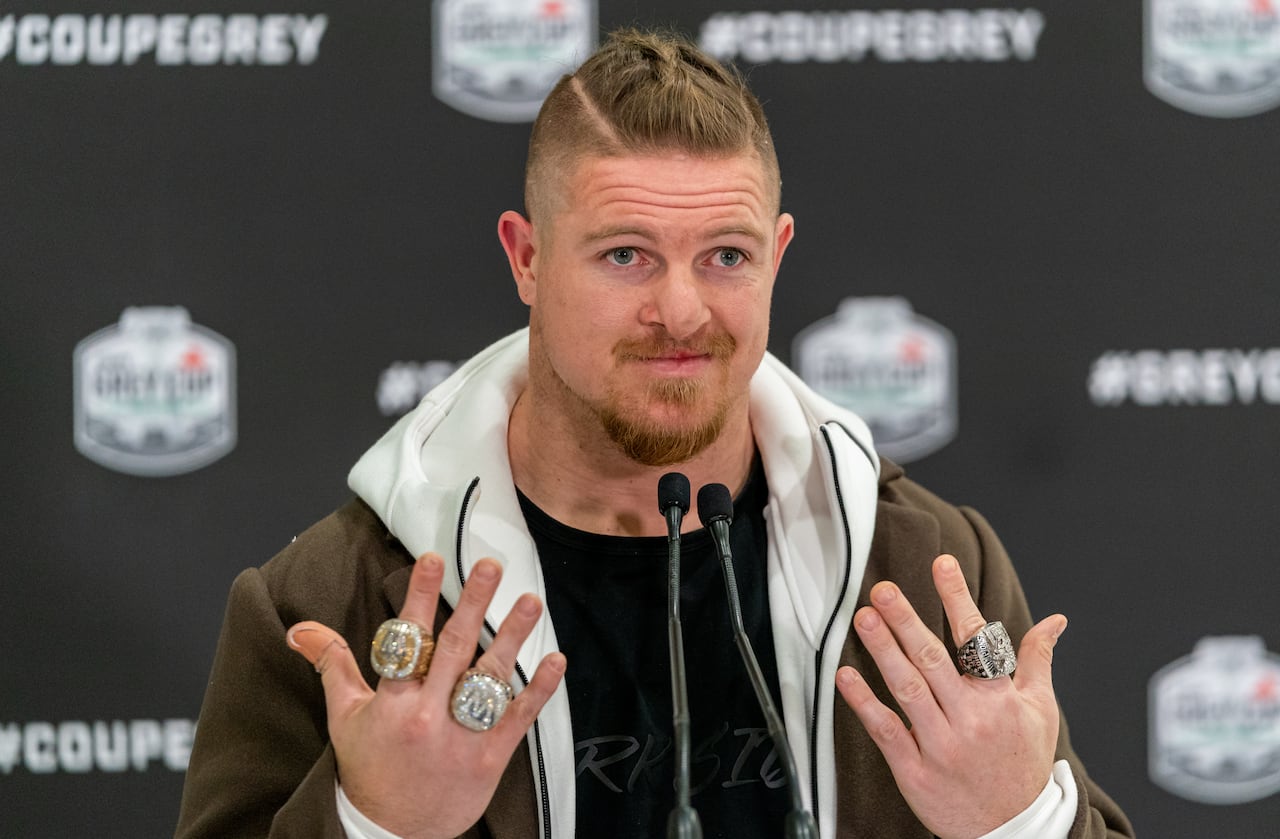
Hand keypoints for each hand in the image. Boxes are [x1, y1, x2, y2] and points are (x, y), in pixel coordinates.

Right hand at [285, 553, 565, 838]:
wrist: (391, 835)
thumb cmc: (369, 769)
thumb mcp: (344, 718)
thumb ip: (332, 665)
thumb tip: (300, 628)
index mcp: (392, 703)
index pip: (407, 641)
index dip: (420, 596)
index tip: (434, 560)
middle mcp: (428, 716)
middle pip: (454, 649)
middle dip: (474, 603)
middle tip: (492, 565)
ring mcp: (461, 737)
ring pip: (490, 678)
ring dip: (514, 637)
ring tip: (532, 601)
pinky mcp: (490, 758)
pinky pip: (518, 718)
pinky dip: (538, 689)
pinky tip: (556, 659)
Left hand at [835, 554, 1065, 838]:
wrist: (1012, 831)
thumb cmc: (1022, 765)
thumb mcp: (1041, 712)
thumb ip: (1038, 660)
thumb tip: (1055, 620)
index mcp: (1001, 700)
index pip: (978, 639)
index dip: (958, 598)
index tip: (941, 564)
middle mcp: (971, 719)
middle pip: (934, 660)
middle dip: (907, 621)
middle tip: (884, 589)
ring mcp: (941, 746)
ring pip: (908, 689)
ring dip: (883, 651)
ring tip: (865, 618)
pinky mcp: (915, 771)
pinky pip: (886, 730)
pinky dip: (864, 702)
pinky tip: (847, 675)